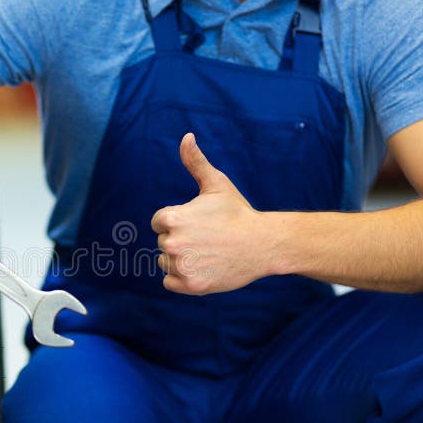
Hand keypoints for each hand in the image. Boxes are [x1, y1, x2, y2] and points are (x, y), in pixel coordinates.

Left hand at [151, 133, 276, 294]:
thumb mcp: (216, 184)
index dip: (178, 221)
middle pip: (163, 243)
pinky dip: (182, 278)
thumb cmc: (238, 212)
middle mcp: (172, 244)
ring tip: (207, 253)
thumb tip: (186, 136)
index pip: (159, 222)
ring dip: (181, 259)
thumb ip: (195, 162)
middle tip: (207, 238)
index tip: (199, 223)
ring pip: (166, 263)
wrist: (263, 244)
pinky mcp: (190, 286)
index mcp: (172, 219)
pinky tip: (203, 267)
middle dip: (181, 240)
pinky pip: (170, 282)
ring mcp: (181, 266)